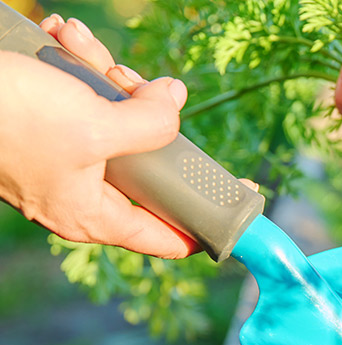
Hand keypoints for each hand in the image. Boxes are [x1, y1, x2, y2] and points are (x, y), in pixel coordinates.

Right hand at [0, 14, 196, 257]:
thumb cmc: (10, 117)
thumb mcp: (95, 124)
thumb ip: (151, 124)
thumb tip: (176, 101)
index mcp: (93, 217)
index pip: (168, 236)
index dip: (208, 217)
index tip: (245, 198)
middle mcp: (78, 196)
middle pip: (145, 161)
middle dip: (142, 110)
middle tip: (130, 80)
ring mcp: (57, 163)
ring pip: (111, 120)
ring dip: (103, 73)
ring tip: (75, 42)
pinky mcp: (39, 130)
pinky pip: (77, 101)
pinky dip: (75, 66)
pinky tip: (60, 37)